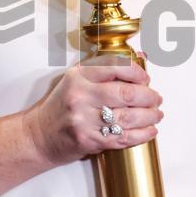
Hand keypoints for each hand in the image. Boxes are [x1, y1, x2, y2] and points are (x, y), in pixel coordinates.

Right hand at [25, 52, 163, 166]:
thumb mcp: (76, 80)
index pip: (117, 66)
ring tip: (156, 115)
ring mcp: (84, 119)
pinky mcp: (89, 139)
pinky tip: (150, 131)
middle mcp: (81, 95)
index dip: (138, 73)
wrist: (39, 135)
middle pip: (127, 93)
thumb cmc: (60, 107)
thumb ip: (105, 69)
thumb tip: (139, 56)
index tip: (146, 79)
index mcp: (79, 75)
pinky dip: (142, 134)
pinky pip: (123, 137)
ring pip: (129, 117)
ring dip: (149, 116)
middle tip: (156, 99)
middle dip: (149, 97)